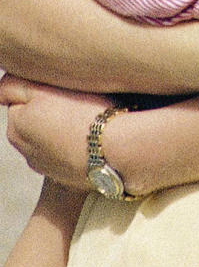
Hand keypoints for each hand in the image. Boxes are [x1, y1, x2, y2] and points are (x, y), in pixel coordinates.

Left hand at [0, 74, 106, 188]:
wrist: (119, 152)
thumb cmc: (84, 114)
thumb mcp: (42, 88)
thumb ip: (13, 86)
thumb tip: (0, 92)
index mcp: (16, 128)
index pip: (23, 99)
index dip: (45, 89)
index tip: (65, 88)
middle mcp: (27, 153)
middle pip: (38, 119)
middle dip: (53, 110)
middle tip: (79, 102)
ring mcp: (49, 169)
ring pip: (55, 138)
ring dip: (66, 128)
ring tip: (90, 120)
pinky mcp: (71, 179)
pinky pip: (71, 154)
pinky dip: (79, 145)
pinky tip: (96, 139)